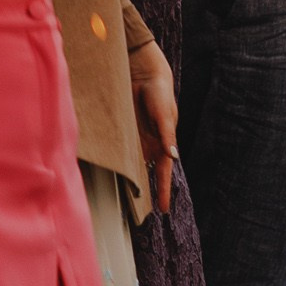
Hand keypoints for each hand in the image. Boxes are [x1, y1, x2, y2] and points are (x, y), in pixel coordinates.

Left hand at [130, 40, 178, 213]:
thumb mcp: (165, 114)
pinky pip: (121, 151)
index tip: (164, 210)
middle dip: (149, 190)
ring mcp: (138, 138)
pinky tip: (112, 173)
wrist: (144, 73)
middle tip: (145, 213)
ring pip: (134, 164)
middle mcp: (151, 143)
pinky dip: (118, 163)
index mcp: (165, 141)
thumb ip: (167, 134)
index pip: (165, 171)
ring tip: (129, 200)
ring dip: (133, 179)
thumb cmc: (160, 92)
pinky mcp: (125, 131)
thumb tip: (172, 156)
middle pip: (150, 172)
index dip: (164, 190)